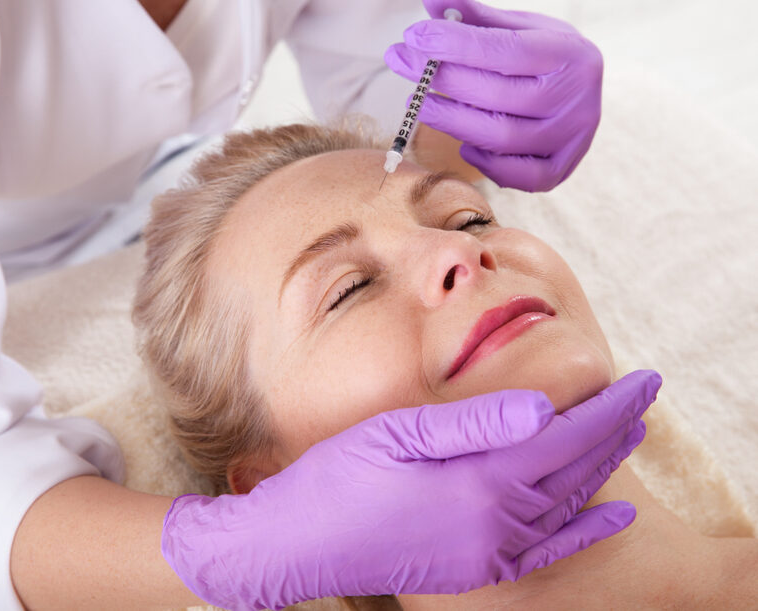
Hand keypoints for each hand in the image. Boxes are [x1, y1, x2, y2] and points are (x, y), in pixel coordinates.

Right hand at [162, 370, 659, 609]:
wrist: (301, 543)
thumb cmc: (340, 476)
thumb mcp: (399, 433)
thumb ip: (474, 422)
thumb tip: (543, 408)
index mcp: (477, 482)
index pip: (562, 438)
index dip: (608, 409)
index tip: (643, 382)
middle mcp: (493, 524)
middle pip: (573, 470)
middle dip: (615, 430)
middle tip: (648, 397)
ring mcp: (486, 552)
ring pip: (565, 505)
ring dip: (602, 469)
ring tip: (629, 436)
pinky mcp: (475, 568)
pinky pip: (546, 551)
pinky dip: (584, 531)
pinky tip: (610, 514)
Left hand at [385, 0, 603, 191]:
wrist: (579, 92)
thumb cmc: (539, 56)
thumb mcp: (513, 28)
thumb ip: (471, 14)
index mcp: (570, 54)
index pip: (504, 51)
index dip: (455, 44)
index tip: (413, 35)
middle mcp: (577, 98)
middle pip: (496, 96)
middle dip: (441, 79)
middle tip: (403, 63)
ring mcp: (571, 138)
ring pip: (499, 137)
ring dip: (449, 120)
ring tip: (418, 103)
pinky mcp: (561, 170)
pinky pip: (515, 175)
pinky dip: (483, 162)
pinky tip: (462, 142)